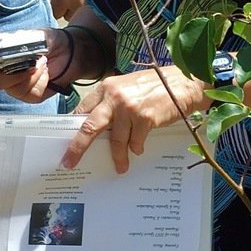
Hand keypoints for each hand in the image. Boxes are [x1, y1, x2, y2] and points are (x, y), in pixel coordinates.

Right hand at [0, 24, 65, 102]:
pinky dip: (40, 81)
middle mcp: (5, 75)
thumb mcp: (27, 36)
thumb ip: (6, 39)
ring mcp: (18, 87)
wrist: (71, 51)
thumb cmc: (47, 41)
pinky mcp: (31, 96)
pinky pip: (30, 94)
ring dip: (30, 74)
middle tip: (28, 63)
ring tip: (41, 62)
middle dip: (11, 74)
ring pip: (14, 89)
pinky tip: (46, 74)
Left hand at [63, 66, 208, 173]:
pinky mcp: (145, 119)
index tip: (67, 142)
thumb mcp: (125, 88)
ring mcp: (129, 108)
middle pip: (89, 126)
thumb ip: (110, 103)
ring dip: (117, 156)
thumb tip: (97, 127)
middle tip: (70, 162)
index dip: (73, 128)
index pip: (82, 110)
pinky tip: (139, 148)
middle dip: (77, 146)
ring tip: (120, 167)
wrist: (183, 84)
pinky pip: (135, 142)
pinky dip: (136, 148)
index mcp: (106, 88)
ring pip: (115, 140)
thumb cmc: (154, 86)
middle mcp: (114, 97)